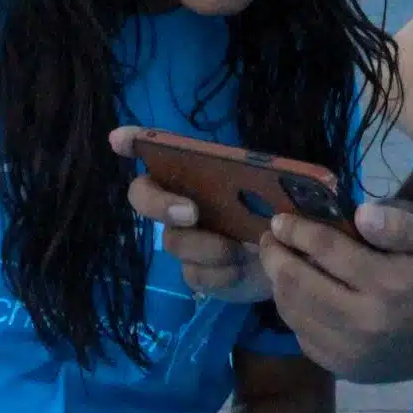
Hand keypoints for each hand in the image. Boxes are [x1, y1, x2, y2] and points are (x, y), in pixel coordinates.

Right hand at [111, 127, 270, 302]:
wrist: (294, 260)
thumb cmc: (279, 214)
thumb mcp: (282, 191)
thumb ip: (272, 182)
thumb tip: (275, 180)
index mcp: (198, 173)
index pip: (153, 150)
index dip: (132, 142)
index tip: (119, 139)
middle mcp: (180, 202)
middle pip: (144, 196)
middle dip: (160, 203)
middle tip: (191, 212)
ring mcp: (184, 239)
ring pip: (174, 241)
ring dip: (206, 245)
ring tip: (239, 248)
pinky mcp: (196, 272)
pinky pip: (196, 273)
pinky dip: (222, 272)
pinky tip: (242, 269)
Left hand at [259, 200, 412, 385]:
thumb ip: (399, 225)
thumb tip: (360, 213)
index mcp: (386, 284)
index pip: (326, 250)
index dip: (296, 231)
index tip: (280, 220)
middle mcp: (362, 320)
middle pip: (298, 283)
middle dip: (275, 256)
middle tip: (268, 238)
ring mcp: (348, 350)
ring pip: (293, 311)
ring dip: (278, 283)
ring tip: (277, 263)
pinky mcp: (341, 368)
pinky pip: (302, 335)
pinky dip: (293, 311)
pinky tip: (297, 294)